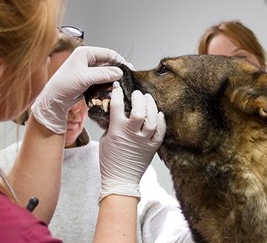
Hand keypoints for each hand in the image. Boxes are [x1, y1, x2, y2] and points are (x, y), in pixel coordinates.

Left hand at [31, 46, 127, 132]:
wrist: (54, 100)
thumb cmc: (64, 85)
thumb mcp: (85, 77)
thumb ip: (104, 74)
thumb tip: (120, 72)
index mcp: (85, 53)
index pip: (108, 53)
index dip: (119, 61)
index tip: (129, 69)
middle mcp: (86, 59)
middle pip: (108, 62)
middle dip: (117, 70)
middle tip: (127, 78)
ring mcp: (87, 70)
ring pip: (105, 72)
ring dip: (113, 78)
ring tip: (121, 84)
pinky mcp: (88, 80)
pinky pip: (101, 80)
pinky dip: (107, 83)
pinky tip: (113, 88)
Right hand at [99, 81, 165, 201]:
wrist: (120, 180)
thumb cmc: (109, 161)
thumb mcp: (105, 139)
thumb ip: (112, 125)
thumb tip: (117, 114)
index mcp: (117, 130)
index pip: (117, 105)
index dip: (117, 93)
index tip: (118, 86)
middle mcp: (131, 133)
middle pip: (139, 110)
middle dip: (139, 98)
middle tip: (137, 93)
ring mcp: (144, 140)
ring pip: (152, 119)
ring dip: (151, 106)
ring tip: (148, 99)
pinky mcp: (152, 147)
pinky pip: (160, 132)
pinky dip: (161, 122)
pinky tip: (159, 114)